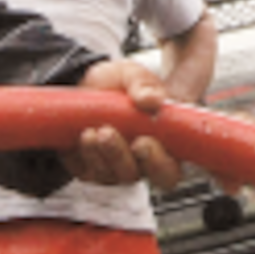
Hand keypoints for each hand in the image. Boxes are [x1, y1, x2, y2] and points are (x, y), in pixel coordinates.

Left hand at [64, 60, 182, 190]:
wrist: (85, 86)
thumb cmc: (118, 86)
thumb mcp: (132, 75)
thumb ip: (145, 84)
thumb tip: (152, 100)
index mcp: (164, 143)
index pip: (170, 169)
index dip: (159, 163)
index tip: (142, 141)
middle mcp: (143, 161)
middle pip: (139, 177)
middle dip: (122, 158)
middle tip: (108, 134)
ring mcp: (116, 167)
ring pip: (113, 176)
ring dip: (102, 153)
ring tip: (92, 130)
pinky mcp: (91, 169)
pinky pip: (89, 172)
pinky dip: (86, 156)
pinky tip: (84, 136)